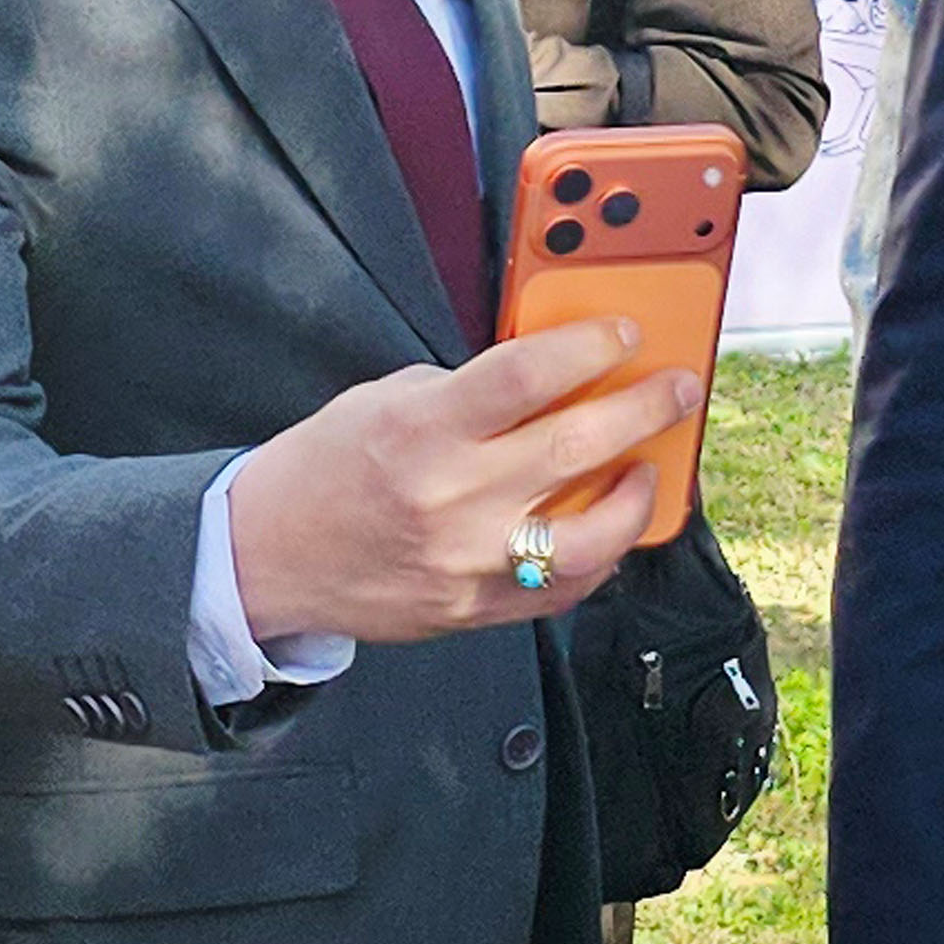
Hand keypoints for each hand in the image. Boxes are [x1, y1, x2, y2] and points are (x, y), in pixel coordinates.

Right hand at [215, 321, 707, 649]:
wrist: (267, 558)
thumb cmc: (326, 469)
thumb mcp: (384, 401)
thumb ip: (465, 392)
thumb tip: (546, 383)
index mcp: (423, 430)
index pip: (528, 376)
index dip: (589, 347)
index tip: (624, 334)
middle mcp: (452, 497)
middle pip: (577, 446)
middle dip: (643, 409)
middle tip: (676, 388)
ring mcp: (469, 561)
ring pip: (590, 535)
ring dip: (638, 495)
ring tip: (650, 467)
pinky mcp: (476, 609)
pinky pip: (563, 588)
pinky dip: (599, 557)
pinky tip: (609, 528)